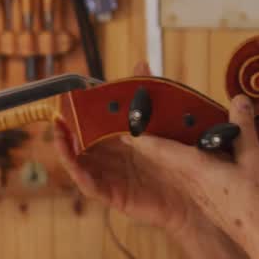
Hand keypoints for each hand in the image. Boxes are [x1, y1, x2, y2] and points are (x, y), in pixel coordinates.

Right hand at [51, 63, 222, 245]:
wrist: (200, 196)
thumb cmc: (184, 161)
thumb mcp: (166, 122)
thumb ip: (150, 95)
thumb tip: (141, 62)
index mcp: (124, 141)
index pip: (95, 124)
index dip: (80, 113)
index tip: (69, 98)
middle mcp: (115, 159)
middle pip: (83, 143)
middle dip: (68, 129)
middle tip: (58, 113)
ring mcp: (113, 178)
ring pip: (80, 164)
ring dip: (66, 150)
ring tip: (59, 133)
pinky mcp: (115, 196)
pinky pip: (91, 186)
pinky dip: (80, 174)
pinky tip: (74, 161)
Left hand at [119, 92, 258, 258]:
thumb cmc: (258, 203)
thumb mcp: (254, 159)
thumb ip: (243, 128)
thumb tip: (239, 99)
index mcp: (195, 169)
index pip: (160, 149)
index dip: (141, 137)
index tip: (123, 125)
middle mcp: (189, 182)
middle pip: (162, 157)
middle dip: (147, 141)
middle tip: (132, 124)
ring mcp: (197, 193)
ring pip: (174, 167)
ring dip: (162, 152)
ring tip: (154, 134)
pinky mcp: (206, 200)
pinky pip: (188, 177)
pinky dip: (182, 163)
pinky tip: (188, 157)